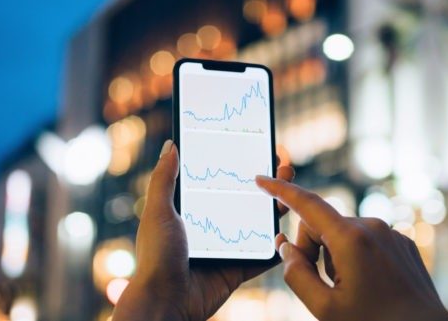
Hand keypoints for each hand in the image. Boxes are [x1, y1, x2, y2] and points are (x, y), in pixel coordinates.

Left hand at [113, 140, 294, 320]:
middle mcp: (211, 225)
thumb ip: (164, 179)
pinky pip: (264, 255)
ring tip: (291, 189)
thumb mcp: (158, 212)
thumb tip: (171, 144)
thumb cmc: (155, 257)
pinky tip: (292, 226)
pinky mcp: (238, 268)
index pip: (220, 179)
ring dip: (276, 207)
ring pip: (258, 223)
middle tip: (283, 166)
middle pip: (244, 198)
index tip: (258, 146)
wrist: (165, 303)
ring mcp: (227, 247)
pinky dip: (279, 244)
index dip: (239, 163)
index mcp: (191, 209)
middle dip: (266, 182)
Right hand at [255, 176, 447, 320]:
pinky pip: (366, 242)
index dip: (280, 190)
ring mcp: (390, 234)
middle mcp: (372, 227)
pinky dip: (356, 258)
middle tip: (322, 286)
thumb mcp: (324, 309)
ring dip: (335, 257)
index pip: (307, 204)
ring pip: (343, 235)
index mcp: (351, 239)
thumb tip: (287, 249)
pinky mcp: (402, 243)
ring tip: (350, 290)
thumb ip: (296, 275)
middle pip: (322, 224)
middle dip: (312, 249)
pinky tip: (368, 286)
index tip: (262, 179)